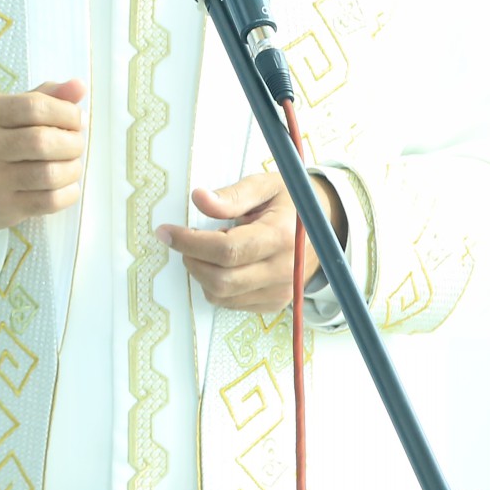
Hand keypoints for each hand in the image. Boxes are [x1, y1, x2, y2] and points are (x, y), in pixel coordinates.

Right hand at [0, 80, 86, 232]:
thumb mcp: (4, 111)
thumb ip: (43, 97)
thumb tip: (79, 86)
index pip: (34, 107)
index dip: (65, 112)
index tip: (76, 120)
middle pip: (42, 141)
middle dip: (72, 142)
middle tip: (76, 144)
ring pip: (48, 174)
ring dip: (72, 169)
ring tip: (71, 165)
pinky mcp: (2, 208)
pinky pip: (48, 201)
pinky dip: (68, 193)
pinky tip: (66, 186)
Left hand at [158, 171, 340, 313]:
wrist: (323, 226)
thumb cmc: (290, 202)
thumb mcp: (265, 186)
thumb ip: (232, 195)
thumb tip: (199, 198)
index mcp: (281, 236)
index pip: (226, 250)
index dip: (189, 242)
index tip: (166, 231)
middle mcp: (284, 270)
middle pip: (220, 279)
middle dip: (191, 259)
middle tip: (184, 240)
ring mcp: (281, 291)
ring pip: (222, 295)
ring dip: (201, 273)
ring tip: (208, 248)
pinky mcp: (274, 303)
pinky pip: (231, 303)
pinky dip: (216, 285)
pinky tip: (223, 263)